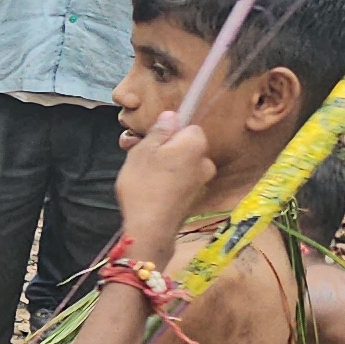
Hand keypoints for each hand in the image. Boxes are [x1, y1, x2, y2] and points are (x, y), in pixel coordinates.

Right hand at [111, 119, 220, 261]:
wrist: (150, 228)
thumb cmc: (145, 184)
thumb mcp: (144, 150)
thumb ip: (160, 130)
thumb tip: (172, 115)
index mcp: (195, 144)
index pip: (189, 127)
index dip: (169, 132)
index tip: (152, 140)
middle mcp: (204, 162)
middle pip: (185, 146)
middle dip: (165, 149)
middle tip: (139, 155)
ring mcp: (200, 182)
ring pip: (181, 164)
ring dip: (165, 166)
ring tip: (140, 174)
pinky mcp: (192, 198)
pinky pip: (180, 180)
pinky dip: (167, 181)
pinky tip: (149, 189)